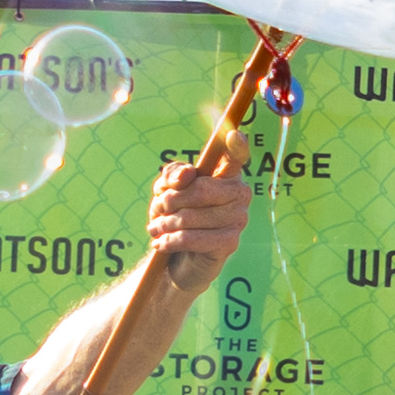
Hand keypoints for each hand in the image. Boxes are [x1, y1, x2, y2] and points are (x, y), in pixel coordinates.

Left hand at [147, 151, 251, 296]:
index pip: (237, 156)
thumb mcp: (167, 190)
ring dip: (166, 222)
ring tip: (155, 227)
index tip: (232, 135)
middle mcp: (240, 194)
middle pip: (200, 189)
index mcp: (228, 175)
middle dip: (170, 200)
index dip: (236, 146)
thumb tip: (186, 177)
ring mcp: (239, 218)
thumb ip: (173, 175)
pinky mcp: (230, 242)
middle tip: (156, 210)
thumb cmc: (178, 217)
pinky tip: (160, 243)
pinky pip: (194, 238)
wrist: (180, 259)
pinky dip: (171, 240)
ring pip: (193, 215)